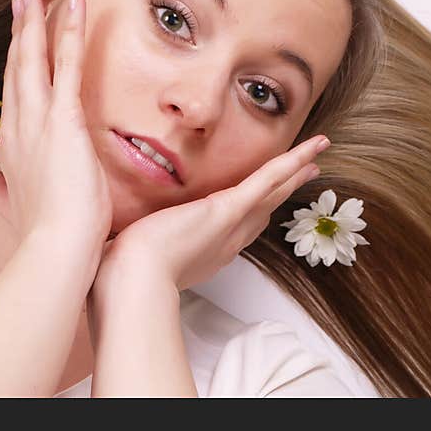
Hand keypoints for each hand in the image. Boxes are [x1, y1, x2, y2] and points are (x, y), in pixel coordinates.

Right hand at [0, 0, 112, 259]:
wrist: (56, 248)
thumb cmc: (46, 234)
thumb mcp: (18, 208)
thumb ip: (2, 191)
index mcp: (13, 148)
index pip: (14, 98)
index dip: (15, 68)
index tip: (18, 46)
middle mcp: (19, 127)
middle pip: (17, 72)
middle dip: (20, 35)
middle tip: (22, 3)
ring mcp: (39, 120)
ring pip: (34, 61)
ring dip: (36, 24)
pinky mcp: (63, 118)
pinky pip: (67, 65)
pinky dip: (70, 33)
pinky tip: (76, 5)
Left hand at [90, 134, 329, 297]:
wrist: (130, 280)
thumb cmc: (124, 274)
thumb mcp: (135, 253)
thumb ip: (135, 244)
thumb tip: (117, 240)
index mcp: (204, 251)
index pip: (235, 226)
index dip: (256, 209)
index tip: (264, 200)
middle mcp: (224, 242)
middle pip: (262, 211)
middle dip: (283, 192)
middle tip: (304, 174)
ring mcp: (228, 226)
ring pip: (270, 194)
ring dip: (294, 174)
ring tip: (314, 158)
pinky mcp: (225, 211)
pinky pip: (266, 183)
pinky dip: (290, 165)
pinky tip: (309, 151)